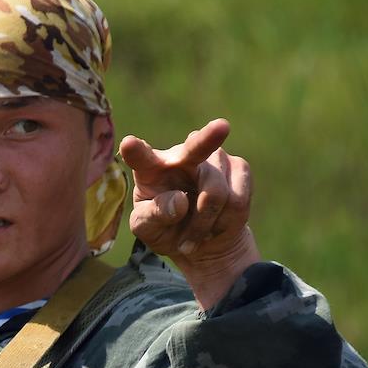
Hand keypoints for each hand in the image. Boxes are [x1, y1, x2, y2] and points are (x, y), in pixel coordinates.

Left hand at [120, 118, 261, 307]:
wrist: (202, 240)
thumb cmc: (165, 229)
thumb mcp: (148, 229)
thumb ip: (154, 216)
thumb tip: (180, 202)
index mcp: (150, 169)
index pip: (141, 158)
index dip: (135, 151)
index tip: (128, 144)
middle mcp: (181, 156)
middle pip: (195, 147)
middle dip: (208, 138)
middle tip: (221, 126)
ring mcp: (213, 159)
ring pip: (216, 193)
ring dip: (204, 224)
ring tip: (194, 235)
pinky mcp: (239, 168)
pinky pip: (237, 201)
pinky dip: (225, 223)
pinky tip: (215, 225)